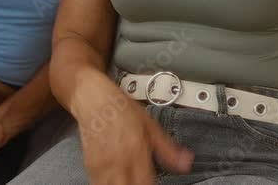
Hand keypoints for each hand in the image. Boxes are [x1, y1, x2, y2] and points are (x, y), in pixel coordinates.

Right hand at [73, 81, 192, 184]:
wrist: (93, 100)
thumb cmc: (122, 109)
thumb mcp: (151, 125)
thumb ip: (169, 148)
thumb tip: (187, 163)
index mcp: (137, 151)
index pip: (146, 184)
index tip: (155, 183)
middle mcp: (119, 162)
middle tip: (143, 181)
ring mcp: (103, 166)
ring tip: (131, 180)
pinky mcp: (91, 167)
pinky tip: (119, 180)